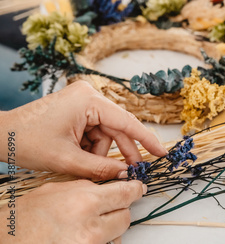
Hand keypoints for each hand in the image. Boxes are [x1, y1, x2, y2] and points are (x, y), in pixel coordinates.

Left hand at [0, 81, 166, 178]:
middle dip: (120, 151)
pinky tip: (78, 156)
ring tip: (82, 164)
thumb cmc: (28, 141)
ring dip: (99, 151)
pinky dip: (90, 146)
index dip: (145, 139)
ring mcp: (82, 99)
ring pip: (104, 131)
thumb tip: (125, 175)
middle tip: (133, 172)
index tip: (162, 152)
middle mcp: (88, 94)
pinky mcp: (76, 106)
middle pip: (115, 127)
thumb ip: (100, 169)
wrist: (3, 134)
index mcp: (88, 100)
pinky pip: (93, 129)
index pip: (125, 121)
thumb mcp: (67, 160)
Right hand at [0, 179, 144, 243]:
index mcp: (85, 201)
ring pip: (117, 236)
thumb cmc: (30, 214)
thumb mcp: (61, 188)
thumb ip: (89, 187)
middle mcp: (91, 227)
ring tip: (90, 223)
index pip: (126, 194)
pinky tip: (85, 235)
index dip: (135, 190)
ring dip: (110, 229)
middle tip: (109, 206)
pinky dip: (101, 242)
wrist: (10, 238)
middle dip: (120, 210)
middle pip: (125, 217)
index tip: (139, 188)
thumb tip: (110, 188)